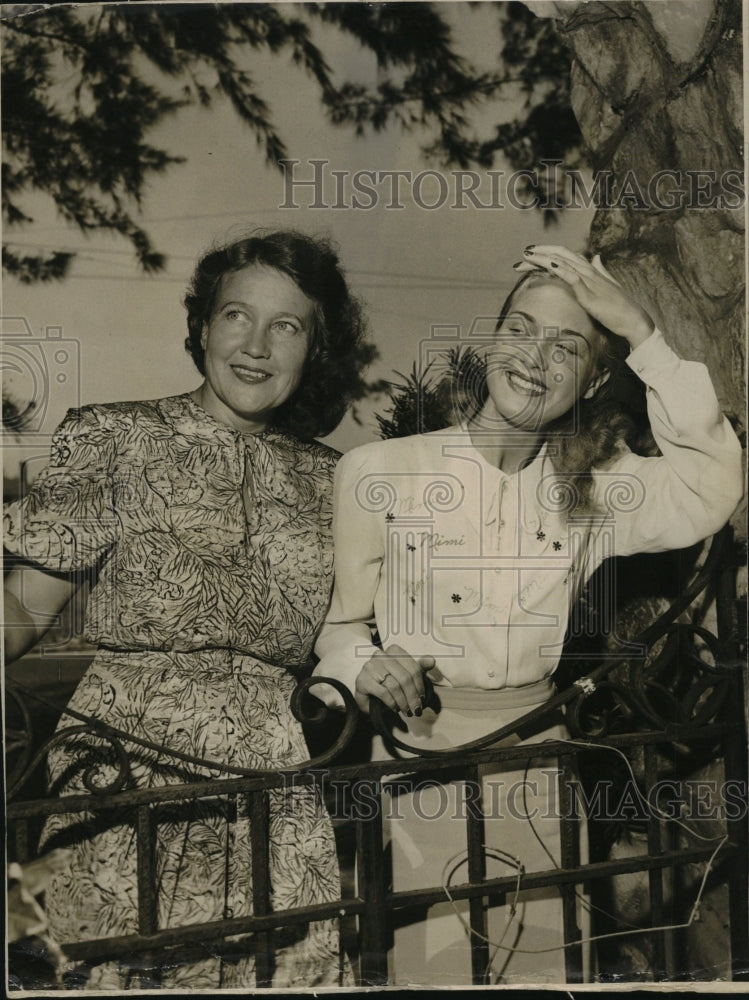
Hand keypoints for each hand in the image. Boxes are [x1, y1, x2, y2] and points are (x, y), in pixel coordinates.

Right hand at [355, 644, 434, 715]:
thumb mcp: (407, 674)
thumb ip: (420, 667)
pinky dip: (392, 703)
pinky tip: (395, 708)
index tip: (423, 699)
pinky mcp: (362, 680)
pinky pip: (383, 693)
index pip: (413, 668)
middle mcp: (380, 655)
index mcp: (393, 651)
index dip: (420, 686)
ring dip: (403, 702)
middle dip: (413, 697)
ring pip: (394, 686)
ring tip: (407, 711)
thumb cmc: (390, 683)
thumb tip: (431, 661)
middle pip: (405, 678)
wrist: (368, 694)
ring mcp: (370, 666)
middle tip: (416, 710)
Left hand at [514, 245, 654, 348]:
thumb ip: (600, 270)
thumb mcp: (607, 286)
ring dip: (543, 257)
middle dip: (540, 252)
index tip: (531, 256)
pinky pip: (573, 278)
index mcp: (590, 270)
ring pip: (563, 263)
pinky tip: (549, 264)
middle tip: (522, 254)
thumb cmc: (619, 306)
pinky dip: (560, 269)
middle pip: (560, 255)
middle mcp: (589, 271)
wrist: (632, 319)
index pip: (565, 256)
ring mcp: (589, 281)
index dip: (547, 253)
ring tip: (527, 255)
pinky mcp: (589, 294)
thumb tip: (596, 258)